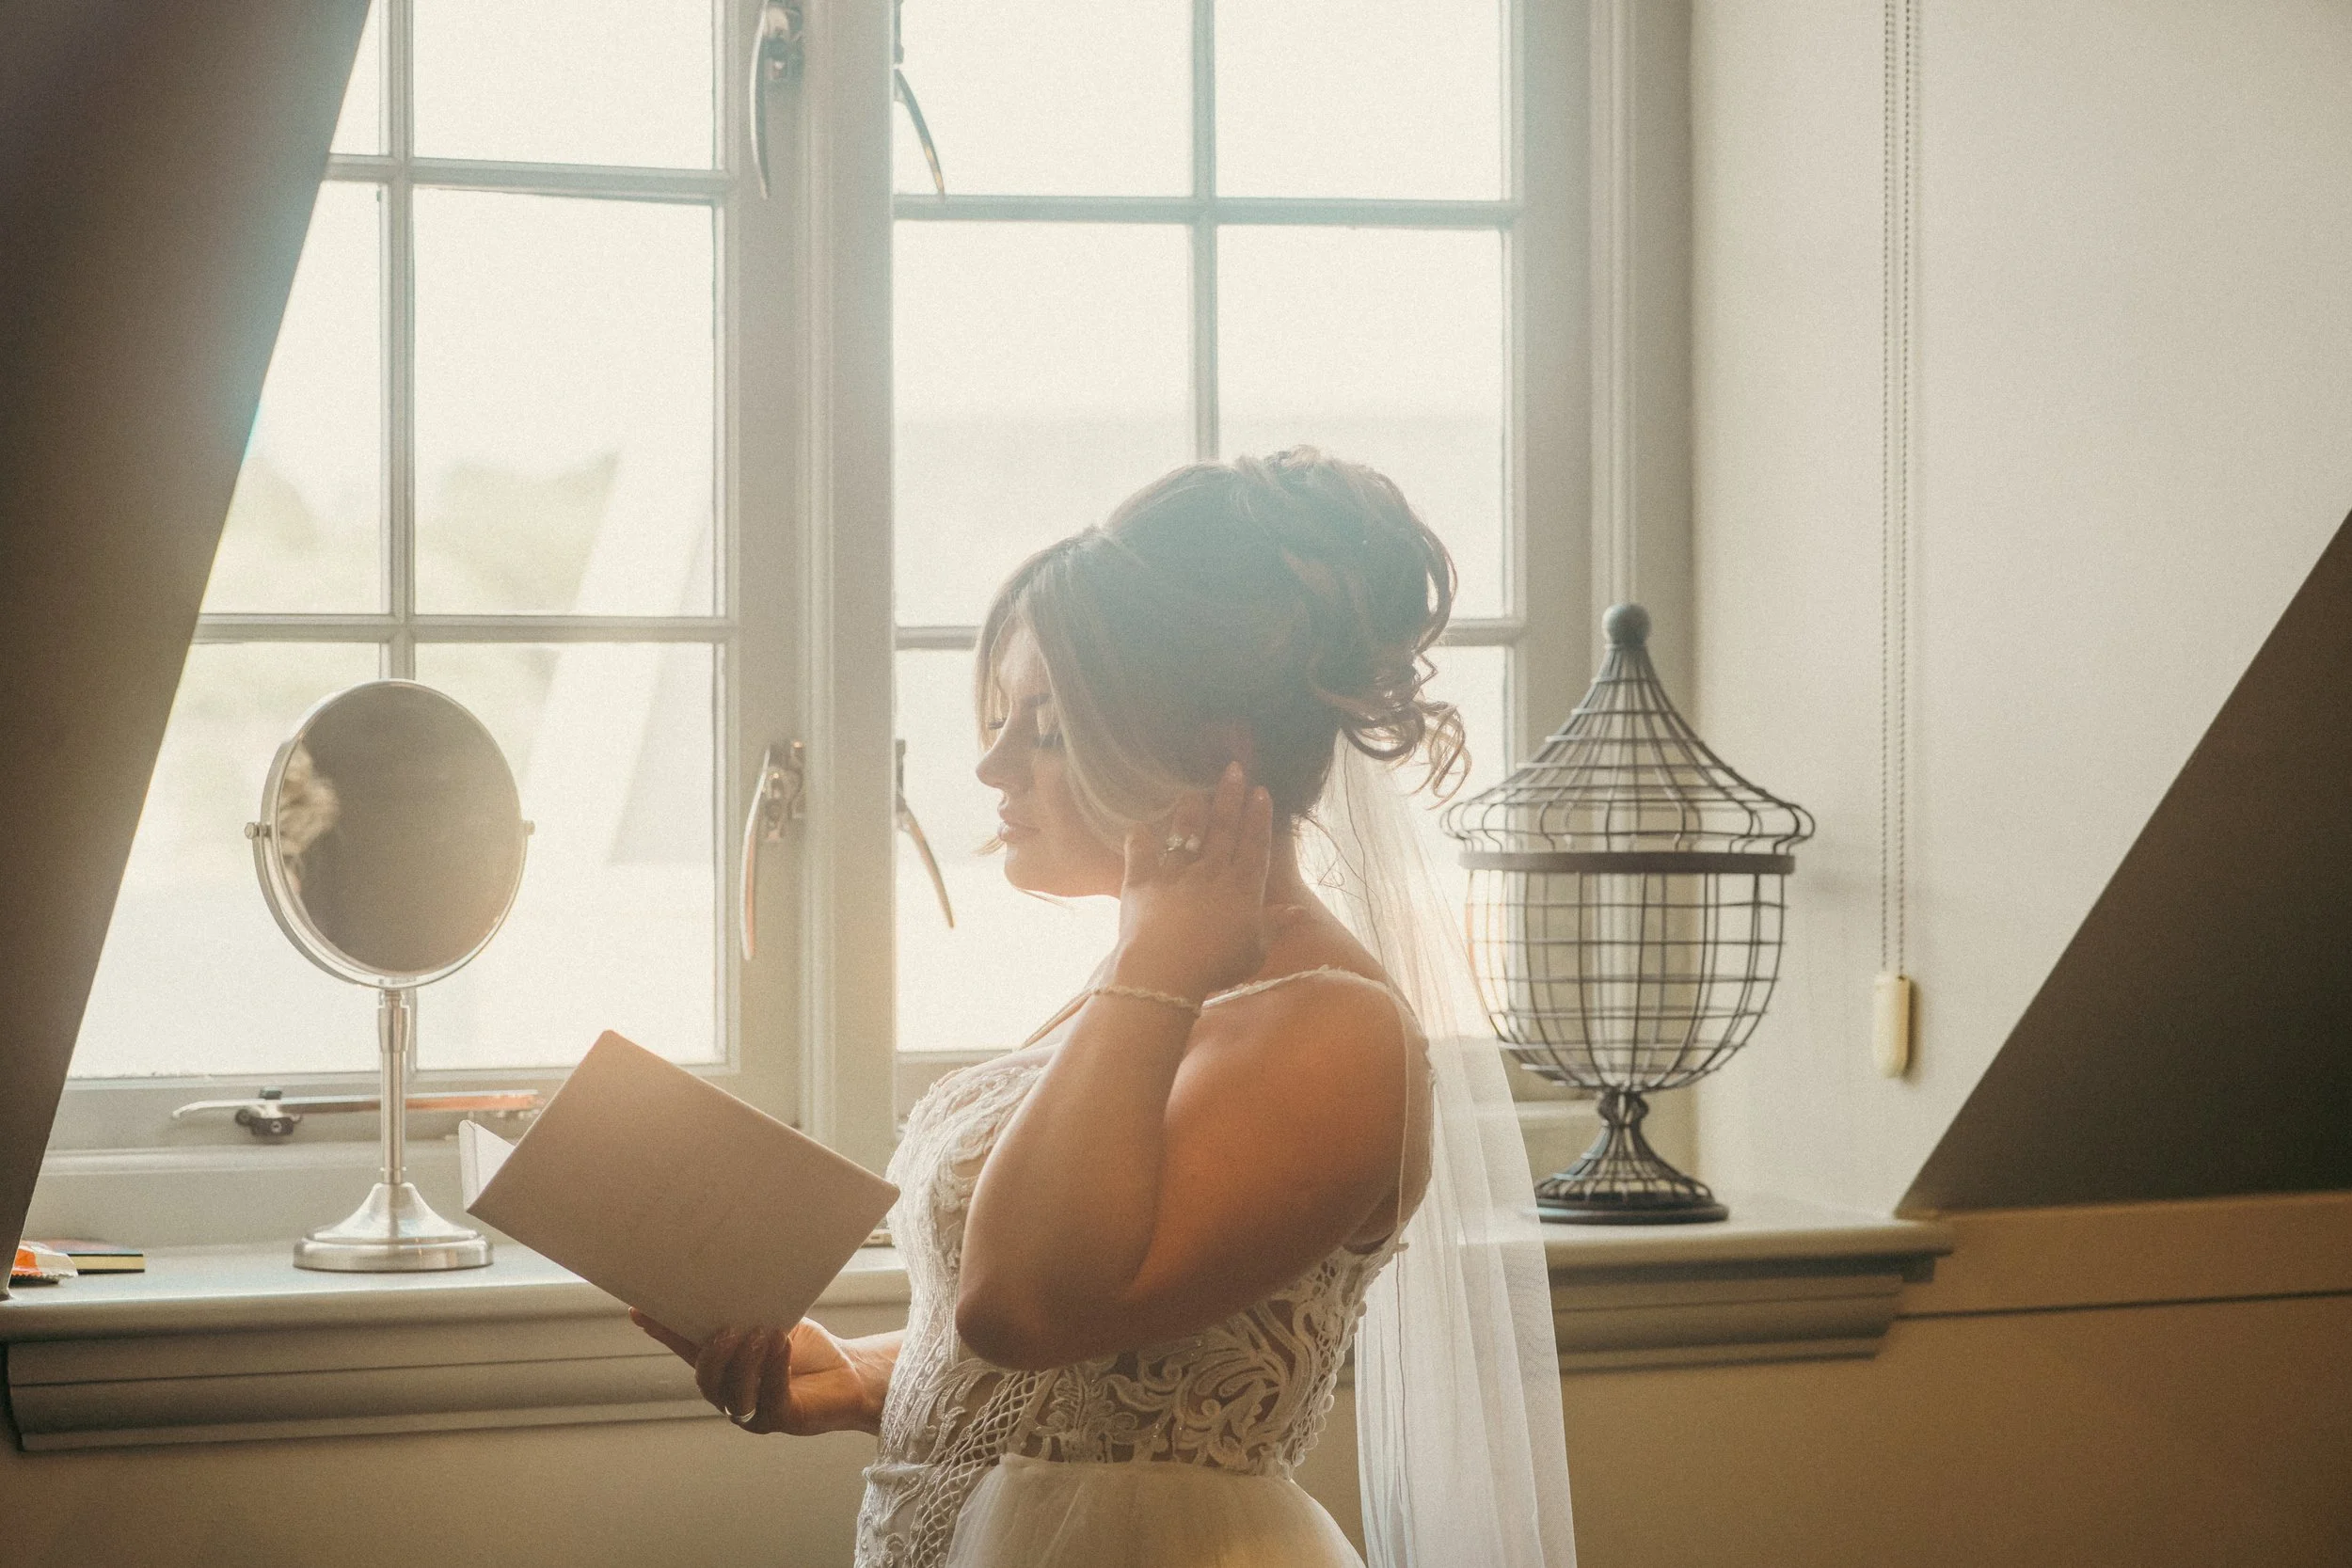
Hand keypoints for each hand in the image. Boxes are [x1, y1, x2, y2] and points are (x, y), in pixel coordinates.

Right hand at [630, 1311, 884, 1435]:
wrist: (848, 1373)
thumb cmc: (803, 1349)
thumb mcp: (771, 1322)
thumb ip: (746, 1313)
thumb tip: (725, 1279)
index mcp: (722, 1367)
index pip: (686, 1349)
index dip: (663, 1332)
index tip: (641, 1310)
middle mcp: (731, 1394)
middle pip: (707, 1380)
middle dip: (713, 1354)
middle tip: (728, 1328)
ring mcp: (755, 1412)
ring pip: (736, 1393)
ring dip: (747, 1361)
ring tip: (761, 1333)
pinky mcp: (784, 1418)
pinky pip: (772, 1396)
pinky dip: (774, 1368)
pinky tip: (781, 1346)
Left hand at [1110, 762, 1292, 1002]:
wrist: (1168, 969)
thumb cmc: (1217, 965)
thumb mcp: (1255, 950)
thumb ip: (1274, 926)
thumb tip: (1298, 911)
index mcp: (1242, 888)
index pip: (1254, 845)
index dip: (1258, 818)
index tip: (1260, 792)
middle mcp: (1211, 873)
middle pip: (1223, 829)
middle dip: (1230, 797)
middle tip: (1233, 769)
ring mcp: (1176, 874)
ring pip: (1185, 833)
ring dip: (1191, 810)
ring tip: (1193, 789)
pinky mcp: (1142, 881)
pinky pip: (1140, 853)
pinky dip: (1138, 838)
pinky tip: (1138, 825)